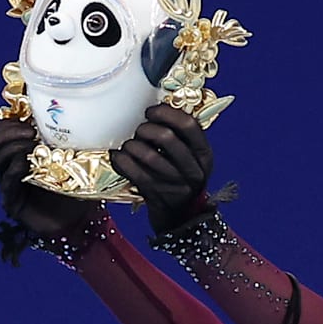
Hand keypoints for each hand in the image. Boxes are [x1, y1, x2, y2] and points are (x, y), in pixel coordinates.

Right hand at [0, 119, 99, 235]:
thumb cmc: (76, 188)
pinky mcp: (11, 203)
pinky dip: (15, 169)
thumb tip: (71, 114)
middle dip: (9, 131)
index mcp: (19, 152)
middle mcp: (9, 166)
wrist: (79, 221)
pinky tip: (27, 165)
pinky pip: (5, 181)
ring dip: (12, 146)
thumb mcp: (70, 156)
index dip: (10, 121)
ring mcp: (8, 184)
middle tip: (31, 132)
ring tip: (33, 145)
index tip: (31, 118)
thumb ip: (63, 138)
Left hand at [111, 104, 214, 233]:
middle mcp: (193, 170)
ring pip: (148, 155)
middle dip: (147, 129)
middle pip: (167, 138)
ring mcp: (174, 184)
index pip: (189, 125)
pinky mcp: (155, 195)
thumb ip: (182, 138)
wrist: (180, 217)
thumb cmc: (181, 179)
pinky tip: (118, 156)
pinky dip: (121, 160)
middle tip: (139, 130)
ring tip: (129, 145)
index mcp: (204, 155)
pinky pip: (133, 172)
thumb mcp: (192, 159)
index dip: (166, 113)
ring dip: (132, 145)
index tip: (151, 112)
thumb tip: (156, 106)